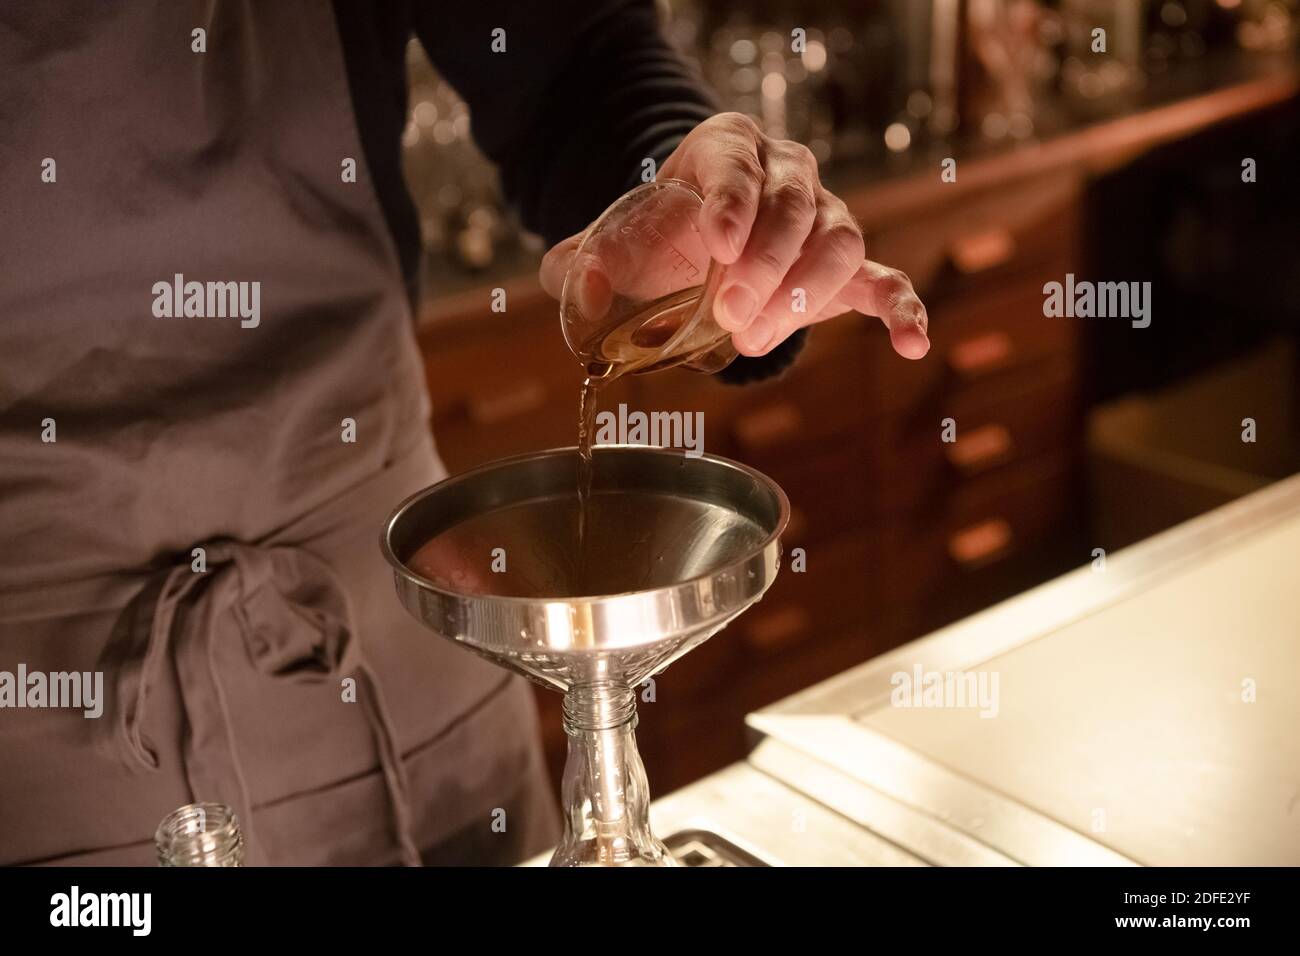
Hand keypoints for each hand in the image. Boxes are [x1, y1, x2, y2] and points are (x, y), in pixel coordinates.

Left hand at [540, 112, 929, 359]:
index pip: (738, 166)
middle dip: (764, 264)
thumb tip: (583, 290)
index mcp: (727, 150)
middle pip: (796, 207)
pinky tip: (909, 343)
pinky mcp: (848, 266)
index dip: (732, 202)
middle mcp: (787, 172)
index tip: (716, 242)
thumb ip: (584, 264)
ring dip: (804, 292)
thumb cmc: (662, 237)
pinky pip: (886, 279)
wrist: (700, 244)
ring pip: (839, 240)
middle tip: (727, 314)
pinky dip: (902, 309)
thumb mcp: (616, 242)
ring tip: (754, 338)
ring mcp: (825, 217)